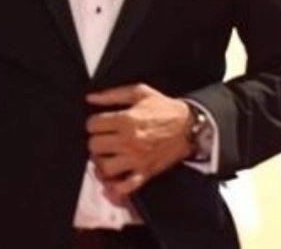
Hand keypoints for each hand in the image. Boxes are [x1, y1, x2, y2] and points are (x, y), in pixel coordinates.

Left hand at [85, 84, 192, 200]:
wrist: (189, 126)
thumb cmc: (165, 109)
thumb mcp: (139, 92)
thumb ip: (112, 94)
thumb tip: (91, 98)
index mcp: (126, 120)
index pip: (93, 125)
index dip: (93, 123)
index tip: (99, 124)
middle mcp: (129, 140)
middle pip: (94, 146)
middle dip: (96, 141)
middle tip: (103, 139)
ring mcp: (136, 159)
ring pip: (105, 167)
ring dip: (102, 162)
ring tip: (107, 156)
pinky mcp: (145, 172)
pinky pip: (125, 187)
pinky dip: (116, 187)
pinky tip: (113, 179)